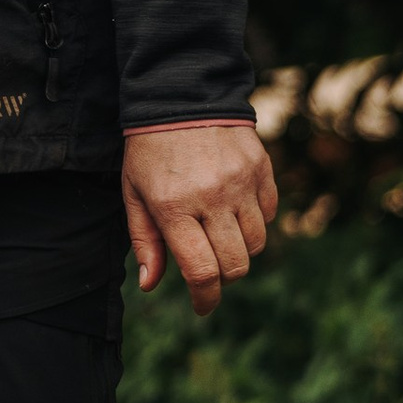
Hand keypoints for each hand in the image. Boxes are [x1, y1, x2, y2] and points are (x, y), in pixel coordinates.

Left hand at [122, 122, 277, 316]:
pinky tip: (234, 207)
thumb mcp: (133, 192)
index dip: (205, 298)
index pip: (201, 272)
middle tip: (210, 270)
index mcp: (173, 207)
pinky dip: (255, 221)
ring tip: (219, 233)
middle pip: (235, 265)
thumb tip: (151, 284)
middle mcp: (211, 198)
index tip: (202, 307)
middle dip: (224, 278)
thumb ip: (144, 240)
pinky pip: (269, 214)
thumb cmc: (150, 150)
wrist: (181, 96)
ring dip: (239, 250)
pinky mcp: (261, 169)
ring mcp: (241, 183)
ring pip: (256, 243)